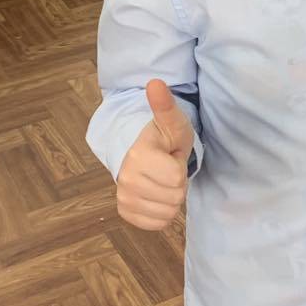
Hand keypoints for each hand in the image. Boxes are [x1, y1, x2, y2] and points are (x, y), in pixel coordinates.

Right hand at [116, 79, 192, 229]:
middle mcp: (126, 179)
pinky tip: (156, 194)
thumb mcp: (172, 121)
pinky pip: (157, 223)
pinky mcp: (126, 212)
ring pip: (168, 212)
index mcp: (138, 156)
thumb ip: (165, 105)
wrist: (141, 153)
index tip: (171, 156)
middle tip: (167, 168)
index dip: (180, 166)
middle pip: (175, 196)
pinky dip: (162, 212)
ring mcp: (124, 198)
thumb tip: (155, 82)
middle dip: (177, 183)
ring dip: (171, 197)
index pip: (177, 178)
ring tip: (162, 179)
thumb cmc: (163, 137)